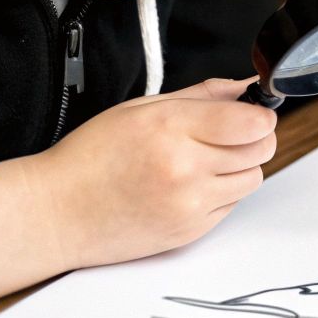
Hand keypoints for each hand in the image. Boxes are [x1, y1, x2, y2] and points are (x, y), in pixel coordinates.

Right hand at [31, 77, 276, 267]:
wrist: (56, 212)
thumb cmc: (91, 157)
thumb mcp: (141, 109)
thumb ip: (201, 95)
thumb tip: (245, 86)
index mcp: (171, 129)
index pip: (253, 122)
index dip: (260, 115)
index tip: (252, 114)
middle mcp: (185, 168)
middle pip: (261, 150)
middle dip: (255, 138)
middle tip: (231, 134)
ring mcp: (190, 204)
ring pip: (253, 179)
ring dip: (240, 167)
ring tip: (204, 161)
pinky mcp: (190, 231)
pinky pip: (232, 206)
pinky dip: (222, 194)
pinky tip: (189, 186)